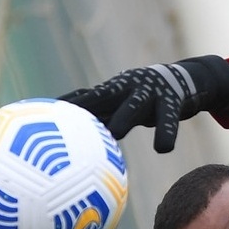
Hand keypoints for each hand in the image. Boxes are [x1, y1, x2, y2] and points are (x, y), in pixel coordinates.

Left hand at [59, 55, 228, 152]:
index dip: (65, 104)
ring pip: (134, 105)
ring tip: (116, 132)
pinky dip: (166, 133)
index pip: (85, 97)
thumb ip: (102, 117)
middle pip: (103, 96)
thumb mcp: (123, 104)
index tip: (41, 111)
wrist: (186, 80)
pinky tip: (163, 148)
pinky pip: (169, 120)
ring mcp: (150, 93)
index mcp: (113, 90)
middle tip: (67, 119)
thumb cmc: (147, 98)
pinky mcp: (172, 101)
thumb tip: (73, 139)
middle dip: (86, 106)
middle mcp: (128, 88)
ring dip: (124, 117)